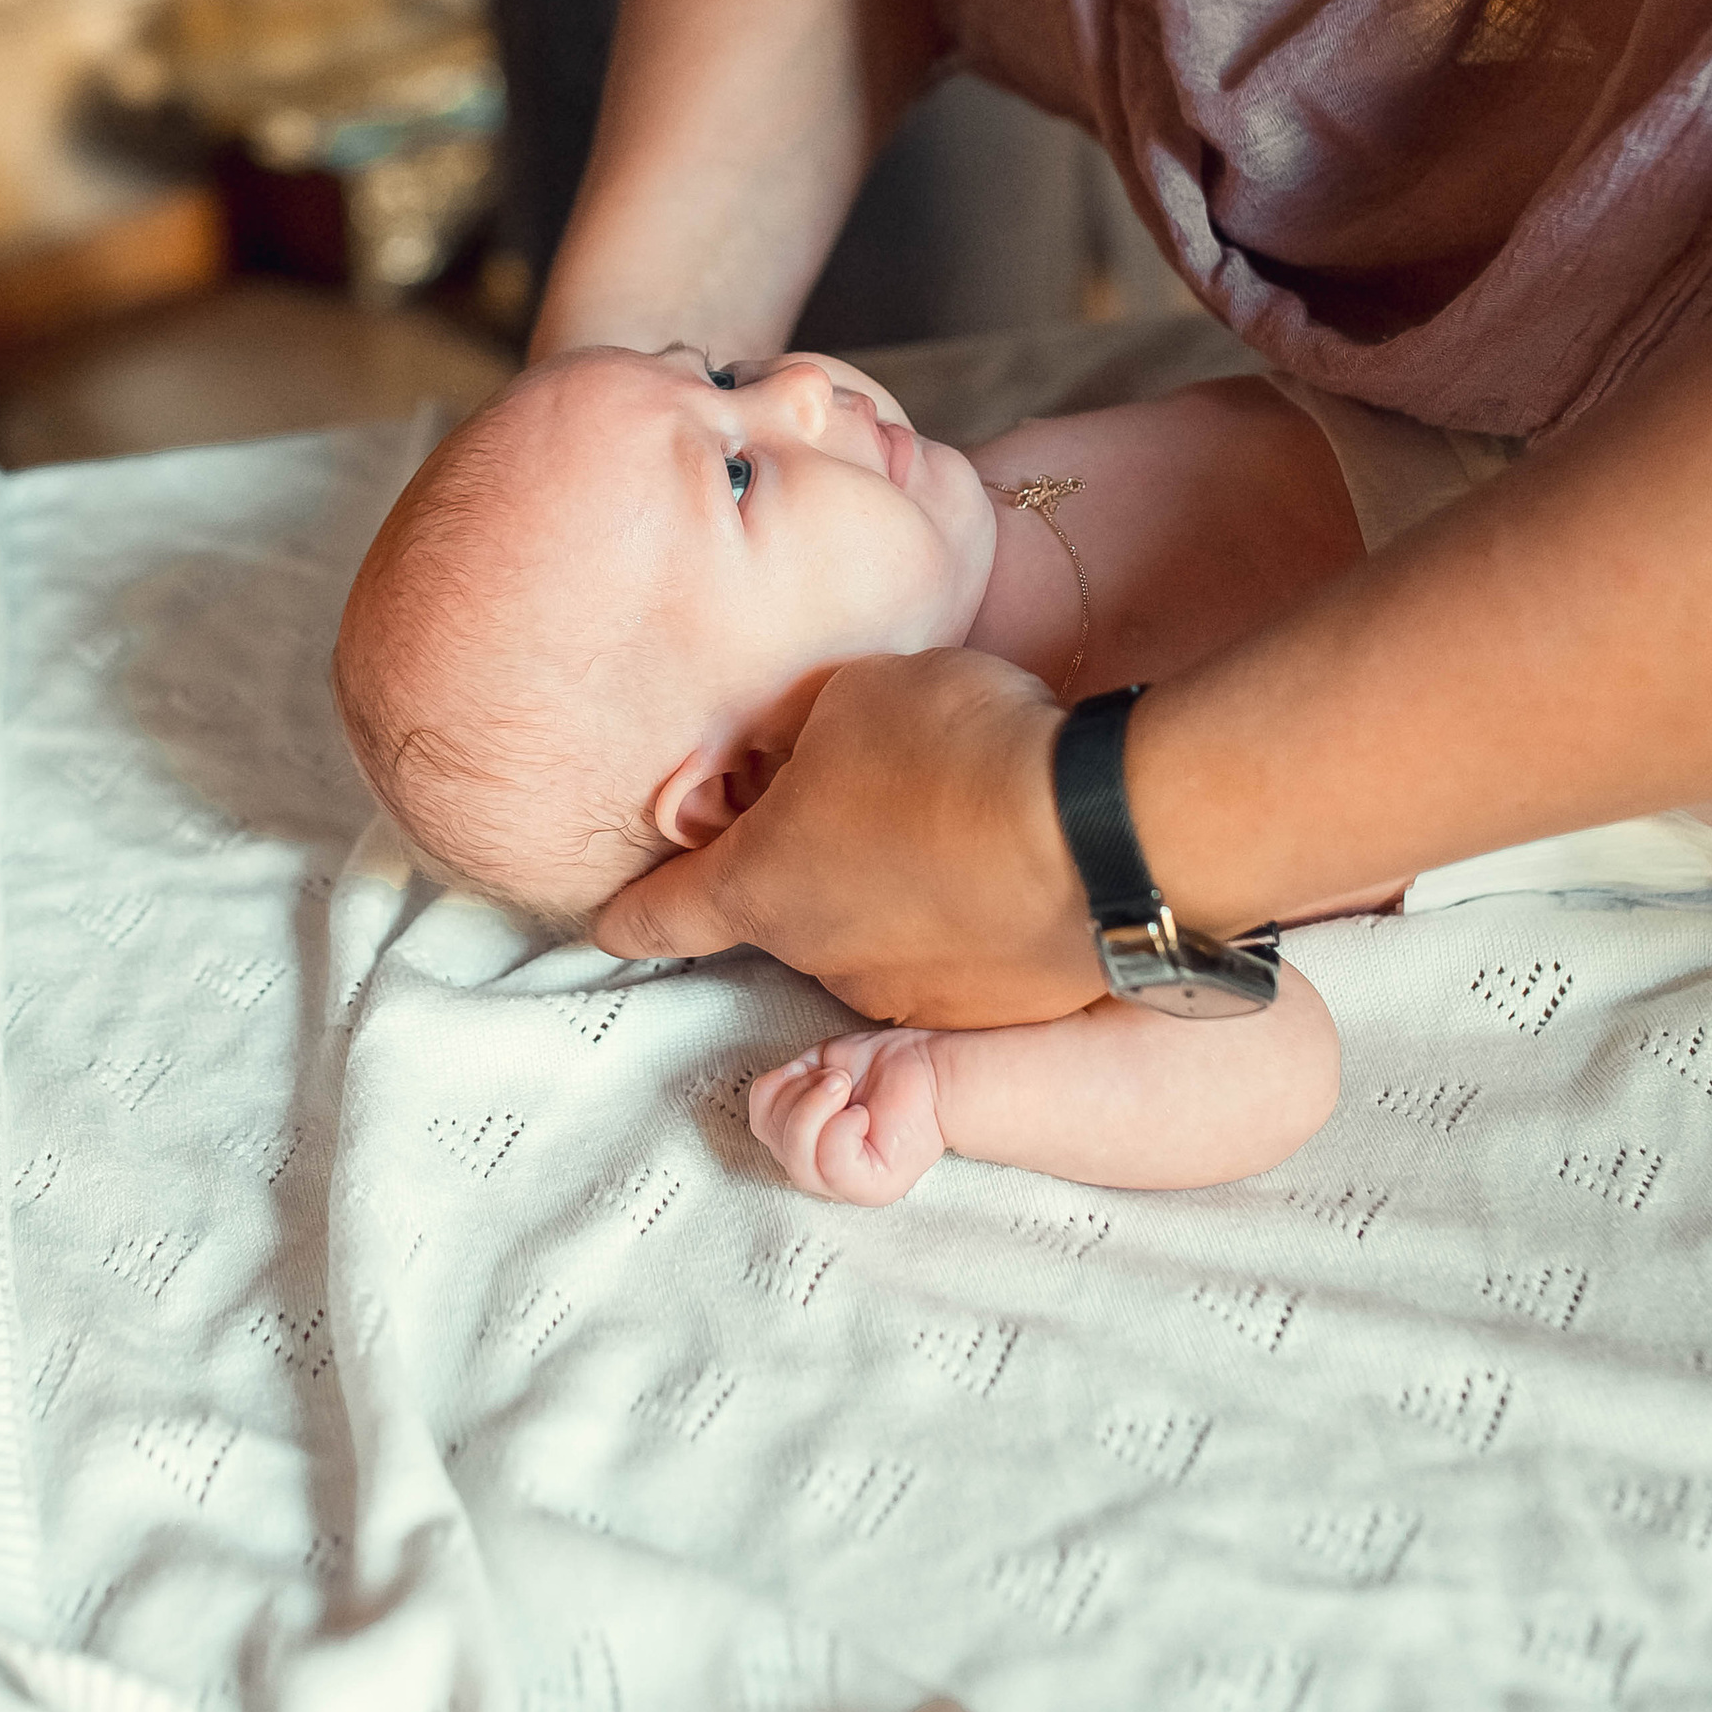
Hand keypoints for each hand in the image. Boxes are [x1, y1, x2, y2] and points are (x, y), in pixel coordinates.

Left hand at [593, 646, 1101, 1026]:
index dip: (629, 913)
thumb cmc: (953, 751)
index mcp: (760, 887)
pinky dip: (971, 914)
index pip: (661, 915)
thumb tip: (798, 761)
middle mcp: (823, 960)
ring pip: (879, 934)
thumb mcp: (847, 699)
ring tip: (956, 819)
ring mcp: (912, 997)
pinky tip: (1013, 860)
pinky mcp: (998, 1011)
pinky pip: (962, 953)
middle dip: (808, 864)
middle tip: (862, 793)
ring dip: (897, 888)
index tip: (608, 923)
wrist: (1103, 831)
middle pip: (787, 912)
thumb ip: (801, 736)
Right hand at [750, 1028, 946, 1203]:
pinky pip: (831, 1163)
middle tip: (838, 1079)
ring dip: (816, 1107)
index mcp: (804, 1141)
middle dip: (799, 1095)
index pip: (760, 1122)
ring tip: (845, 1088)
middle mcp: (818, 1169)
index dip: (778, 1087)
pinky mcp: (870, 1190)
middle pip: (773, 1138)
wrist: (934, 1070)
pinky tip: (863, 1116)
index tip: (814, 1070)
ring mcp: (843, 1186)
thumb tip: (772, 1092)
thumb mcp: (820, 1063)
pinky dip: (840, 1128)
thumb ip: (788, 1082)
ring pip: (797, 1156)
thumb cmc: (885, 1067)